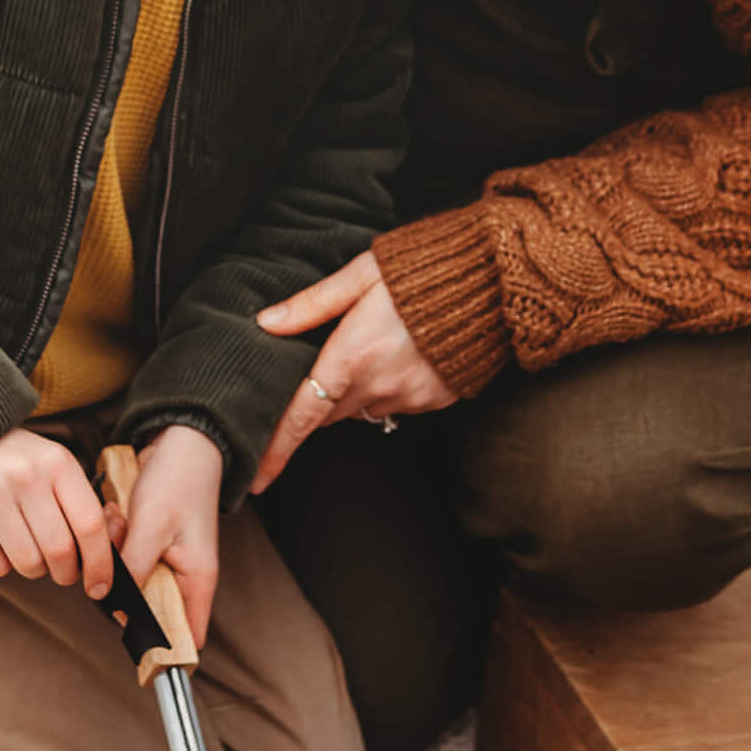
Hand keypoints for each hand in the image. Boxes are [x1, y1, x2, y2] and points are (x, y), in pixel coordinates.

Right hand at [0, 428, 111, 593]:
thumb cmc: (19, 462)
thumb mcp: (56, 467)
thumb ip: (84, 504)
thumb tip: (112, 551)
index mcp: (57, 463)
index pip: (90, 525)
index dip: (101, 563)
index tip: (101, 585)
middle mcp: (24, 476)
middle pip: (60, 551)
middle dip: (66, 573)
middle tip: (61, 569)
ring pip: (28, 564)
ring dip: (33, 568)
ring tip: (26, 546)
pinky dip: (1, 565)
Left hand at [117, 425, 224, 646]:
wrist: (181, 440)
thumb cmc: (179, 481)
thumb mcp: (152, 529)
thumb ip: (133, 571)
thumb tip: (113, 602)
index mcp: (197, 580)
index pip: (187, 636)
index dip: (163, 651)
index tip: (134, 648)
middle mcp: (183, 575)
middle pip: (147, 609)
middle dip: (125, 587)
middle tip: (120, 554)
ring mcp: (165, 558)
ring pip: (129, 580)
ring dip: (116, 556)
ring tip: (121, 522)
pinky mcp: (148, 542)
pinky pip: (123, 555)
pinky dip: (114, 538)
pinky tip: (119, 513)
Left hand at [252, 252, 456, 491]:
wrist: (493, 282)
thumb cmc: (423, 270)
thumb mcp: (361, 274)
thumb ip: (312, 304)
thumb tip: (266, 323)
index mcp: (351, 357)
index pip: (302, 417)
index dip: (276, 450)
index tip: (256, 480)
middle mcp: (379, 385)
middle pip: (328, 413)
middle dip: (317, 399)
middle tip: (323, 365)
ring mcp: (410, 397)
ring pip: (363, 408)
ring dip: (355, 390)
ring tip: (372, 347)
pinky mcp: (434, 400)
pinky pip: (397, 404)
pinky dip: (389, 387)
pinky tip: (402, 354)